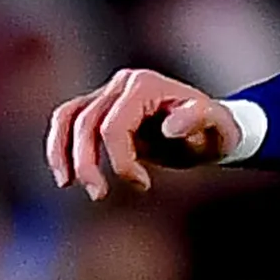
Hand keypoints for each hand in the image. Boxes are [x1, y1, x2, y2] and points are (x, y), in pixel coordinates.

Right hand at [46, 68, 236, 199]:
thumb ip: (199, 120)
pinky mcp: (100, 105)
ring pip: (68, 117)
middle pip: (86, 122)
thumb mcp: (219, 127)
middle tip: (98, 195)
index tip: (143, 185)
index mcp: (145, 85)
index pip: (114, 126)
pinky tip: (64, 174)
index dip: (121, 161)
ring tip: (66, 183)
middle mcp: (122, 83)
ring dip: (61, 152)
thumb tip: (170, 128)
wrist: (209, 127)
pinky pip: (69, 121)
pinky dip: (60, 145)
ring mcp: (108, 92)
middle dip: (86, 162)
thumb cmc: (215, 130)